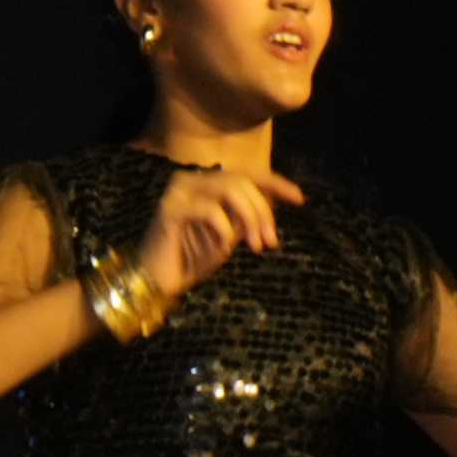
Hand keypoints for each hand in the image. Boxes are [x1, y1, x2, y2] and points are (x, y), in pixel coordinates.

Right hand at [128, 165, 305, 305]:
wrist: (156, 282)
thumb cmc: (191, 259)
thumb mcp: (229, 236)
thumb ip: (247, 217)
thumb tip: (274, 203)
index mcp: (205, 183)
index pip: (247, 174)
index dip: (275, 183)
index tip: (300, 199)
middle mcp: (191, 180)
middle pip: (242, 180)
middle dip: (263, 211)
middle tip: (271, 241)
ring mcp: (178, 191)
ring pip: (229, 188)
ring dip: (250, 217)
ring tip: (256, 246)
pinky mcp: (170, 208)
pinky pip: (210, 210)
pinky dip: (224, 230)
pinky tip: (224, 248)